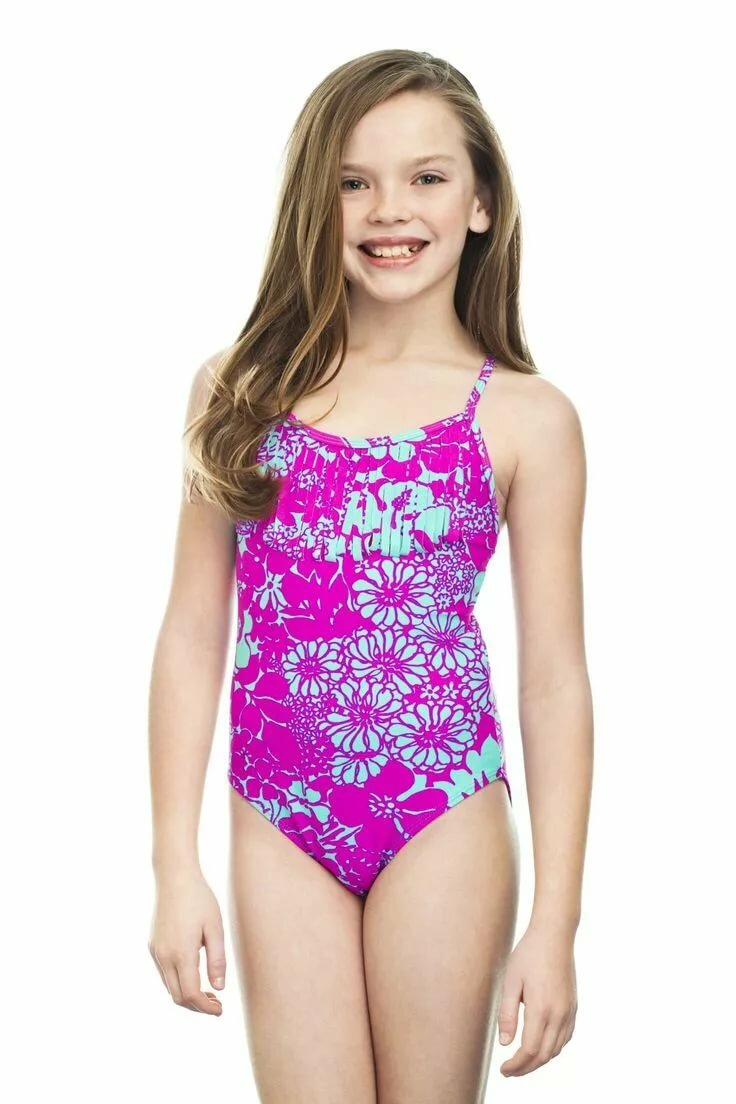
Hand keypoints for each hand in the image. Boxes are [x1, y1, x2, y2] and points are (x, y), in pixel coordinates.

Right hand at [148, 866, 225, 1015]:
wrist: (174, 877)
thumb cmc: (200, 899)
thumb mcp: (215, 928)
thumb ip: (217, 959)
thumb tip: (219, 988)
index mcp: (181, 953)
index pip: (191, 994)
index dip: (206, 1007)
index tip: (220, 1010)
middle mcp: (164, 956)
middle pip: (178, 996)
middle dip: (197, 1006)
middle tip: (217, 1004)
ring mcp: (156, 951)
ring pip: (169, 986)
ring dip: (187, 995)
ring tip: (208, 992)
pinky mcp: (152, 945)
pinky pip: (164, 973)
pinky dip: (178, 981)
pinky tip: (194, 974)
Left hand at [496, 923, 577, 1075]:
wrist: (554, 935)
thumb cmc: (529, 954)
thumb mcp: (511, 981)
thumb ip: (507, 1014)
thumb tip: (505, 1043)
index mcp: (541, 1009)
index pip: (529, 1050)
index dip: (516, 1065)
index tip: (503, 1069)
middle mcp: (559, 1014)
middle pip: (544, 1055)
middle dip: (526, 1068)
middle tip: (509, 1070)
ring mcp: (569, 1011)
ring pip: (556, 1048)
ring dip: (539, 1059)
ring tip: (521, 1061)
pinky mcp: (573, 1007)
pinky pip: (565, 1037)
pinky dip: (552, 1048)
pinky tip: (540, 1045)